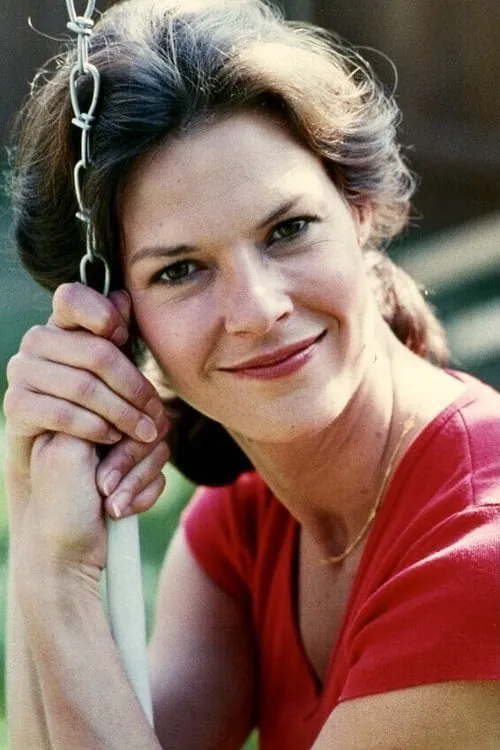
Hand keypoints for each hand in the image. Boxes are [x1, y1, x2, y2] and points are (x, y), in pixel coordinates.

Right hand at [4, 282, 169, 536]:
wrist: (72, 480)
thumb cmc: (103, 419)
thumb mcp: (117, 379)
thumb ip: (116, 339)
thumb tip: (121, 295)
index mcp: (64, 327)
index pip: (71, 297)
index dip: (100, 312)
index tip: (124, 338)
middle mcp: (38, 344)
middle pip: (96, 352)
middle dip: (134, 386)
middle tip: (157, 415)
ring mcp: (22, 374)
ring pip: (84, 384)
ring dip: (122, 413)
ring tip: (144, 432)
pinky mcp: (16, 408)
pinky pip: (63, 412)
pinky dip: (95, 428)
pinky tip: (112, 439)